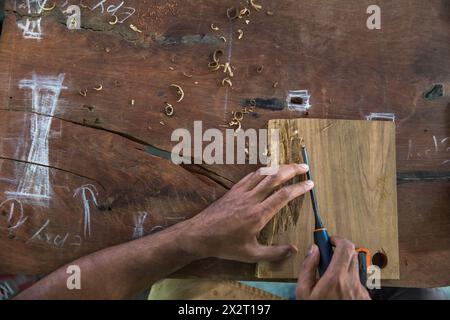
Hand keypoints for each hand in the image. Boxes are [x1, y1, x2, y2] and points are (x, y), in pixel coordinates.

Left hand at [182, 164, 312, 262]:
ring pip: (263, 174)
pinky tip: (267, 170)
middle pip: (275, 178)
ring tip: (290, 165)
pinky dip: (262, 171)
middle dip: (292, 170)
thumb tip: (293, 250)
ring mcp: (241, 192)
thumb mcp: (251, 254)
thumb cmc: (225, 246)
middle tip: (305, 166)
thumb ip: (273, 253)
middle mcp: (251, 199)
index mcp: (259, 214)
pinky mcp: (232, 190)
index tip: (310, 183)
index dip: (299, 187)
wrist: (199, 234)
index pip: (284, 196)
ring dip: (278, 167)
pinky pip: (250, 176)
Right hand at [296, 237, 370, 299]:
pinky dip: (347, 282)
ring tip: (331, 281)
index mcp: (336, 278)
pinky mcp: (365, 298)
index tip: (329, 240)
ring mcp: (360, 291)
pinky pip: (356, 283)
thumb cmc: (316, 310)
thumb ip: (307, 267)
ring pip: (353, 269)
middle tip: (328, 258)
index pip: (345, 246)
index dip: (337, 239)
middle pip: (351, 254)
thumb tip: (313, 250)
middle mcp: (351, 282)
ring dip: (343, 269)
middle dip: (339, 252)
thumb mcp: (303, 292)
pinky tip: (338, 292)